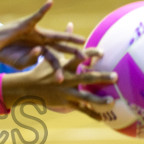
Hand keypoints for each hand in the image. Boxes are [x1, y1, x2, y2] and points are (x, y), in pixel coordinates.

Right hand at [0, 0, 88, 68]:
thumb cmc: (6, 53)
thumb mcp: (20, 63)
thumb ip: (31, 60)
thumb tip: (40, 51)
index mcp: (40, 50)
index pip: (57, 56)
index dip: (67, 63)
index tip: (80, 69)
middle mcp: (41, 40)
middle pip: (61, 47)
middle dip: (74, 52)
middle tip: (88, 58)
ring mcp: (36, 31)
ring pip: (55, 36)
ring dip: (68, 37)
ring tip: (81, 40)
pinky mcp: (26, 24)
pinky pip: (37, 15)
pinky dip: (43, 9)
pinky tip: (50, 2)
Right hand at [1, 50, 116, 112]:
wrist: (28, 88)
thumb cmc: (42, 69)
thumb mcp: (52, 54)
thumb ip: (65, 40)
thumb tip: (71, 24)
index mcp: (65, 66)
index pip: (79, 58)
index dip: (91, 54)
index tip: (103, 52)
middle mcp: (67, 79)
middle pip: (87, 78)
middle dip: (102, 77)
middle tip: (116, 76)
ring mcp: (67, 92)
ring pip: (85, 97)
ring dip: (99, 100)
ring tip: (112, 100)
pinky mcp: (66, 103)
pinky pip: (81, 110)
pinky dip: (92, 114)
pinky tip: (103, 119)